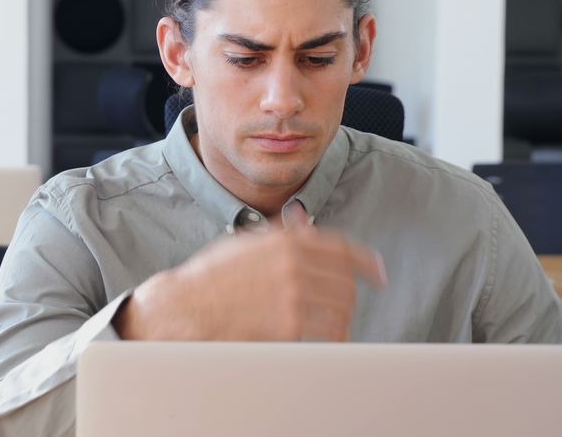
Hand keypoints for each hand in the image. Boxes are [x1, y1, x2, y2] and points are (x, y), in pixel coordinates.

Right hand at [114, 204, 385, 341]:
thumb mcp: (244, 243)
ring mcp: (293, 296)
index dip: (365, 261)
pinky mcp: (288, 326)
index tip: (377, 273)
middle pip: (345, 282)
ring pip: (340, 309)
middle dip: (349, 296)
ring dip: (342, 320)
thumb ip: (278, 232)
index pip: (341, 248)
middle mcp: (294, 264)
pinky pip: (324, 334)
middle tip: (345, 307)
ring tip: (334, 329)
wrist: (184, 308)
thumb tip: (302, 218)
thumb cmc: (210, 277)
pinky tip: (324, 343)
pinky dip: (330, 340)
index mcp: (285, 241)